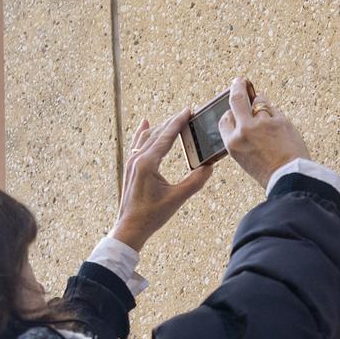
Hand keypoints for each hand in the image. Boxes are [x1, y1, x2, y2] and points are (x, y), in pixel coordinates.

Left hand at [110, 110, 214, 250]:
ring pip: (147, 137)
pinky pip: (137, 143)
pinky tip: (145, 123)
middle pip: (157, 133)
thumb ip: (195, 182)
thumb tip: (209, 167)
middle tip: (187, 113)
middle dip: (172, 122)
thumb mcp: (177, 199)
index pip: (166, 136)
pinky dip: (143, 132)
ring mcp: (131, 162)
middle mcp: (137, 159)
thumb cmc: (152, 215)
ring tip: (174, 119)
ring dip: (161, 126)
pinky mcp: (130, 167)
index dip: (178, 122)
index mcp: (148, 163)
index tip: (189, 111)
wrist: (130, 227)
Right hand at [218, 76, 311, 188]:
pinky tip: (278, 123)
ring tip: (263, 107)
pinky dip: (275, 114)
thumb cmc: (270, 174)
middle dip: (237, 87)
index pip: (225, 120)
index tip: (234, 110)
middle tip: (239, 81)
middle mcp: (244, 130)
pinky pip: (275, 110)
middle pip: (236, 99)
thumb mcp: (247, 160)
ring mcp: (262, 123)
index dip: (230, 113)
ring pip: (259, 101)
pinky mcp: (280, 120)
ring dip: (260, 102)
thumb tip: (247, 121)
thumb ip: (244, 140)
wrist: (291, 178)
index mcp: (232, 144)